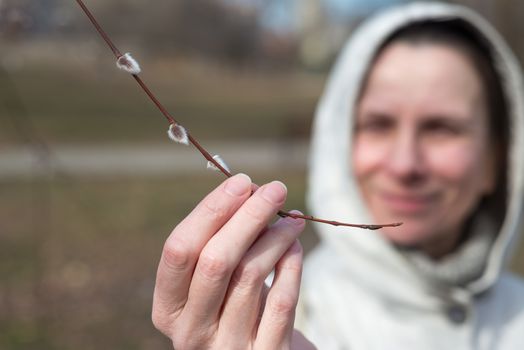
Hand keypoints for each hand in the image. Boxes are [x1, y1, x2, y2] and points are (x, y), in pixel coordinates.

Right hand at [152, 173, 312, 348]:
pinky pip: (282, 301)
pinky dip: (292, 264)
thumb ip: (219, 243)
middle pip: (216, 260)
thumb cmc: (232, 309)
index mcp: (168, 307)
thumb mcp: (213, 283)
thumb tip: (247, 191)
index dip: (210, 211)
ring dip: (276, 235)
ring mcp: (228, 348)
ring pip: (251, 275)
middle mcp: (190, 331)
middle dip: (247, 216)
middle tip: (274, 188)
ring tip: (292, 217)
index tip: (240, 182)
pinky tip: (295, 244)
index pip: (179, 250)